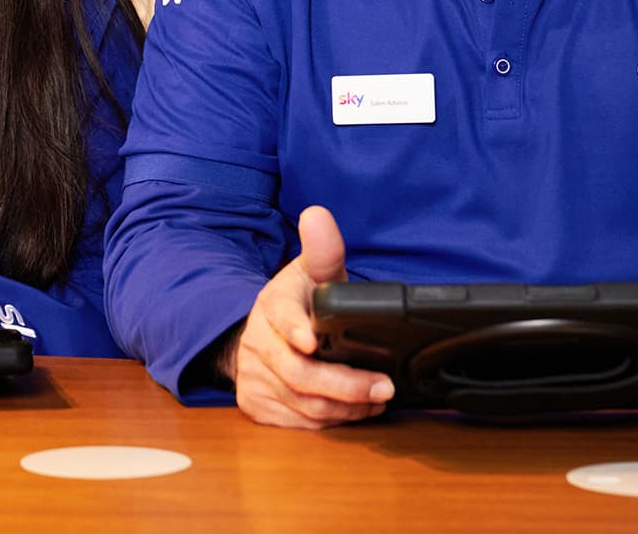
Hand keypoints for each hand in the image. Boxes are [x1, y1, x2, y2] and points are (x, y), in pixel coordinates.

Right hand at [221, 206, 393, 428]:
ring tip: (378, 399)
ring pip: (302, 403)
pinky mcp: (257, 405)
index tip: (312, 340)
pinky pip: (298, 423)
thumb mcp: (311, 274)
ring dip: (346, 406)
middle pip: (297, 372)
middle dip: (344, 384)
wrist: (258, 335)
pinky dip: (331, 421)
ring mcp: (254, 377)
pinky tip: (355, 410)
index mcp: (271, 305)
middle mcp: (257, 343)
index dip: (294, 329)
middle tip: (383, 387)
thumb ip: (323, 250)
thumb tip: (318, 215)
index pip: (279, 316)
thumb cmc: (298, 303)